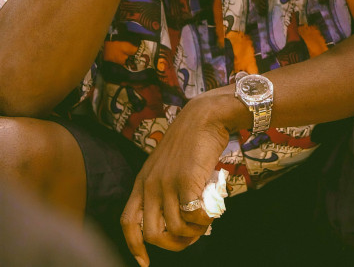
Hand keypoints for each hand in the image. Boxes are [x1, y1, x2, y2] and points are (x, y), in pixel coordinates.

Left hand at [120, 98, 230, 265]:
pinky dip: (204, 221)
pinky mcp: (185, 181)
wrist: (204, 116)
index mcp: (142, 181)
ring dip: (194, 232)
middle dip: (172, 244)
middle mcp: (150, 185)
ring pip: (176, 228)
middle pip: (151, 233)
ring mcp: (167, 183)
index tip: (144, 263)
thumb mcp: (168, 164)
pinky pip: (193, 217)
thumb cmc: (191, 140)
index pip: (128, 222)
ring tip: (205, 220)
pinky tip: (211, 211)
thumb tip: (179, 220)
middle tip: (191, 237)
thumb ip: (166, 188)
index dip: (134, 246)